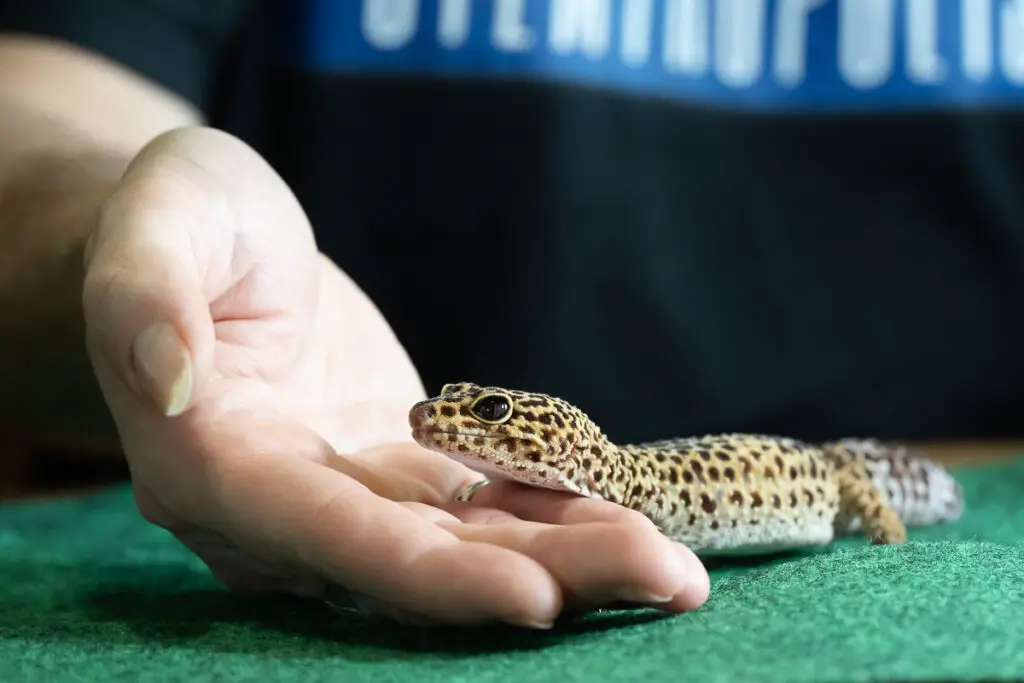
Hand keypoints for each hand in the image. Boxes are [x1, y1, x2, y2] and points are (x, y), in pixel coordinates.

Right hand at [81, 126, 709, 626]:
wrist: (218, 243)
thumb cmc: (181, 220)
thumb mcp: (157, 222)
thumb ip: (144, 298)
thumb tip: (168, 378)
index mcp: (217, 467)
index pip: (332, 540)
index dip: (431, 575)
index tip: (536, 596)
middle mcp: (286, 509)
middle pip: (423, 565)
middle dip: (546, 577)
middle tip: (667, 577)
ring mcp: (349, 494)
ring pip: (466, 546)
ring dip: (572, 557)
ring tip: (677, 564)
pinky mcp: (398, 469)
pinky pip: (481, 506)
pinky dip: (552, 516)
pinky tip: (628, 518)